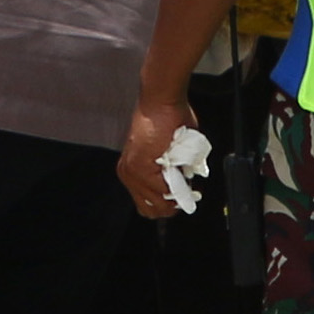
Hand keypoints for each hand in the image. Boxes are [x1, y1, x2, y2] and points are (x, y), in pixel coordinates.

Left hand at [118, 95, 202, 217]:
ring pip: (160, 203)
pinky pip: (163, 189)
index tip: (182, 194)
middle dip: (174, 203)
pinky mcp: (140, 167)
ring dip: (177, 190)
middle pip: (152, 211)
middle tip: (185, 186)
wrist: (162, 102)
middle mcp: (128, 175)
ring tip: (180, 169)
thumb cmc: (169, 122)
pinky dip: (177, 181)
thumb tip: (185, 188)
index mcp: (132, 172)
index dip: (168, 204)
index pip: (147, 206)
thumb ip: (173, 174)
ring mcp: (132, 172)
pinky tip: (178, 164)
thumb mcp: (170, 155)